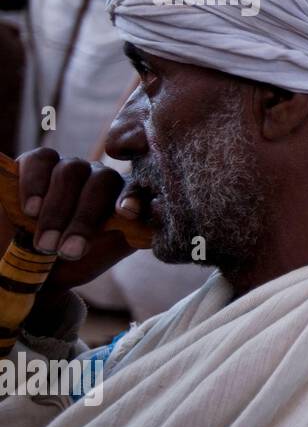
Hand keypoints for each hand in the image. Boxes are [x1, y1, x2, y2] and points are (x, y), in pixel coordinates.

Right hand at [1, 149, 139, 302]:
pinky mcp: (39, 162)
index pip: (137, 188)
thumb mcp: (110, 250)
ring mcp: (71, 167)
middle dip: (84, 219)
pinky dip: (34, 184)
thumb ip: (136, 235)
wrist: (41, 265)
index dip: (133, 197)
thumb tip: (157, 228)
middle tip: (69, 252)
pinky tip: (31, 210)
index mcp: (126, 195)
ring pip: (71, 172)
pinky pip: (41, 160)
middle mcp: (101, 176)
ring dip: (57, 210)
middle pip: (101, 181)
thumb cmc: (81, 258)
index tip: (128, 214)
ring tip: (45, 244)